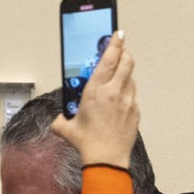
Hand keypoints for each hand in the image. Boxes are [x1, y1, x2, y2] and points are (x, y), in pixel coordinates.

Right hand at [51, 30, 137, 166]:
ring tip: (117, 76)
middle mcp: (114, 92)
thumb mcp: (66, 127)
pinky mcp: (135, 112)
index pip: (108, 59)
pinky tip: (119, 100)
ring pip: (131, 79)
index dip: (115, 43)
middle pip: (127, 63)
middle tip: (121, 49)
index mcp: (96, 90)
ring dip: (125, 74)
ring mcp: (128, 102)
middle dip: (125, 53)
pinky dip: (127, 93)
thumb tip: (58, 119)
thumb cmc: (87, 143)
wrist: (107, 160)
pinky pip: (132, 96)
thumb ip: (61, 118)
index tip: (118, 33)